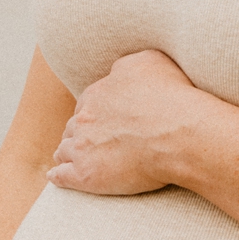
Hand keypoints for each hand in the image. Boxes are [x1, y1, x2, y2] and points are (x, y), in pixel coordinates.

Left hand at [46, 49, 207, 195]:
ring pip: (64, 150)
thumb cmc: (172, 98)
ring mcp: (81, 147)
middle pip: (74, 126)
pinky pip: (61, 176)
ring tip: (73, 160)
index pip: (87, 103)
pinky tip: (58, 177)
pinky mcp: (85, 175)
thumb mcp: (149, 62)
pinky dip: (59, 175)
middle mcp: (84, 118)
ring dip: (68, 153)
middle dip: (81, 133)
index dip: (95, 113)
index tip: (104, 121)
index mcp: (97, 94)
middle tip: (94, 142)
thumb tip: (116, 74)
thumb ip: (126, 67)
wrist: (180, 135)